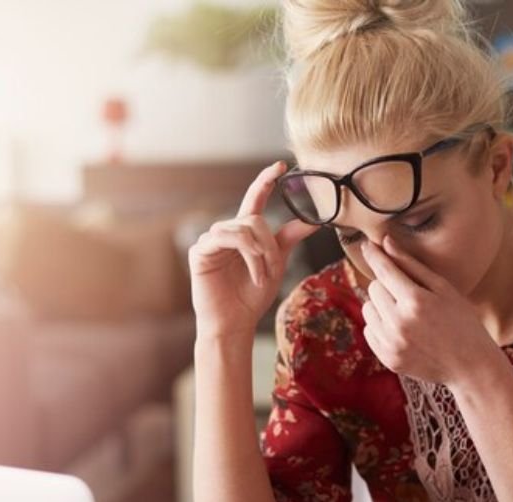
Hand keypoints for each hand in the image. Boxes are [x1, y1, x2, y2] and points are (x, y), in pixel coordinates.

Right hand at [188, 162, 318, 339]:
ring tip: (263, 276)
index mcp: (244, 233)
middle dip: (270, 244)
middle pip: (255, 219)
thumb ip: (288, 239)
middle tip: (274, 268)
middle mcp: (226, 232)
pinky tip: (253, 275)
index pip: (255, 199)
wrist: (235, 323)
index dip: (265, 181)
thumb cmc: (251, 297)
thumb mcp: (276, 264)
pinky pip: (228, 239)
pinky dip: (248, 256)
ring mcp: (211, 240)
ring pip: (244, 228)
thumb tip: (312, 220)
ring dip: (260, 253)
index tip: (280, 165)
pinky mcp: (200, 251)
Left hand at [360, 236, 498, 386]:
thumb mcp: (443, 288)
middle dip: (386, 285)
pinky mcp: (387, 358)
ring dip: (381, 305)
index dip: (374, 254)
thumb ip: (412, 265)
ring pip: (367, 309)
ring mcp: (392, 343)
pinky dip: (380, 325)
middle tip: (407, 293)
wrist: (470, 366)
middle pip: (373, 288)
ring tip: (405, 312)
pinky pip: (369, 330)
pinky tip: (402, 329)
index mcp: (416, 301)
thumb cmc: (462, 321)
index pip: (384, 270)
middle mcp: (399, 323)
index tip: (367, 244)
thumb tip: (386, 243)